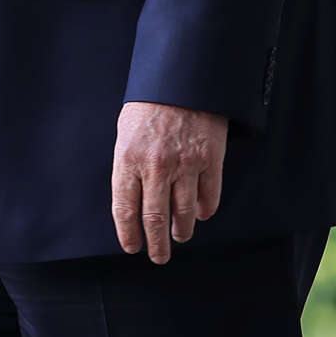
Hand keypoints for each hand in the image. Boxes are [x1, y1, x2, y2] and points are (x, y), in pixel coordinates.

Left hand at [110, 100, 228, 262]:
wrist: (181, 79)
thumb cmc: (148, 106)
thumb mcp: (125, 132)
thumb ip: (128, 165)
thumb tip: (133, 200)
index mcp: (128, 158)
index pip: (125, 208)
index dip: (128, 233)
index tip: (132, 247)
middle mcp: (156, 166)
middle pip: (155, 218)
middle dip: (157, 243)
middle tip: (158, 257)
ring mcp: (185, 164)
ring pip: (184, 212)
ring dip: (181, 230)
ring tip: (180, 237)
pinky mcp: (210, 160)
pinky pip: (209, 196)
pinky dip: (205, 210)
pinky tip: (200, 215)